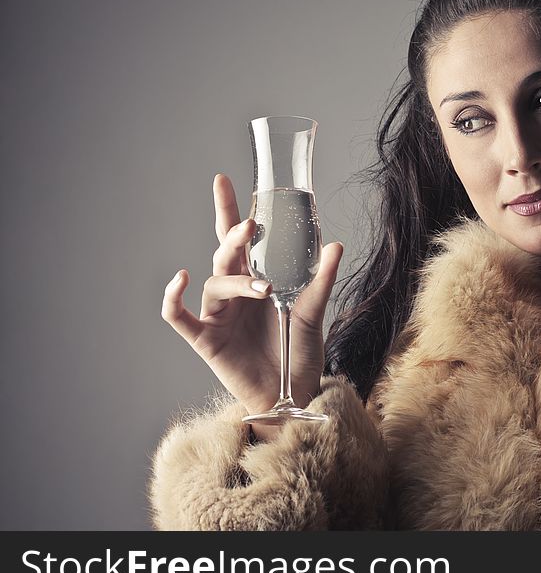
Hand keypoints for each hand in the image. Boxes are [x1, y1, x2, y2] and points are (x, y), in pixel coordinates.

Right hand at [161, 174, 342, 434]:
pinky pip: (177, 316)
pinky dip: (172, 298)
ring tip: (263, 288)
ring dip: (236, 280)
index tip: (224, 180)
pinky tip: (180, 279)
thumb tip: (335, 244)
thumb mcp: (313, 312)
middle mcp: (234, 293)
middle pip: (224, 252)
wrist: (292, 393)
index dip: (228, 209)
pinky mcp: (207, 339)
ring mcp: (218, 314)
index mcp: (256, 279)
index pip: (238, 239)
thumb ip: (320, 280)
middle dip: (234, 235)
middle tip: (251, 224)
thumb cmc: (299, 352)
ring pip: (215, 282)